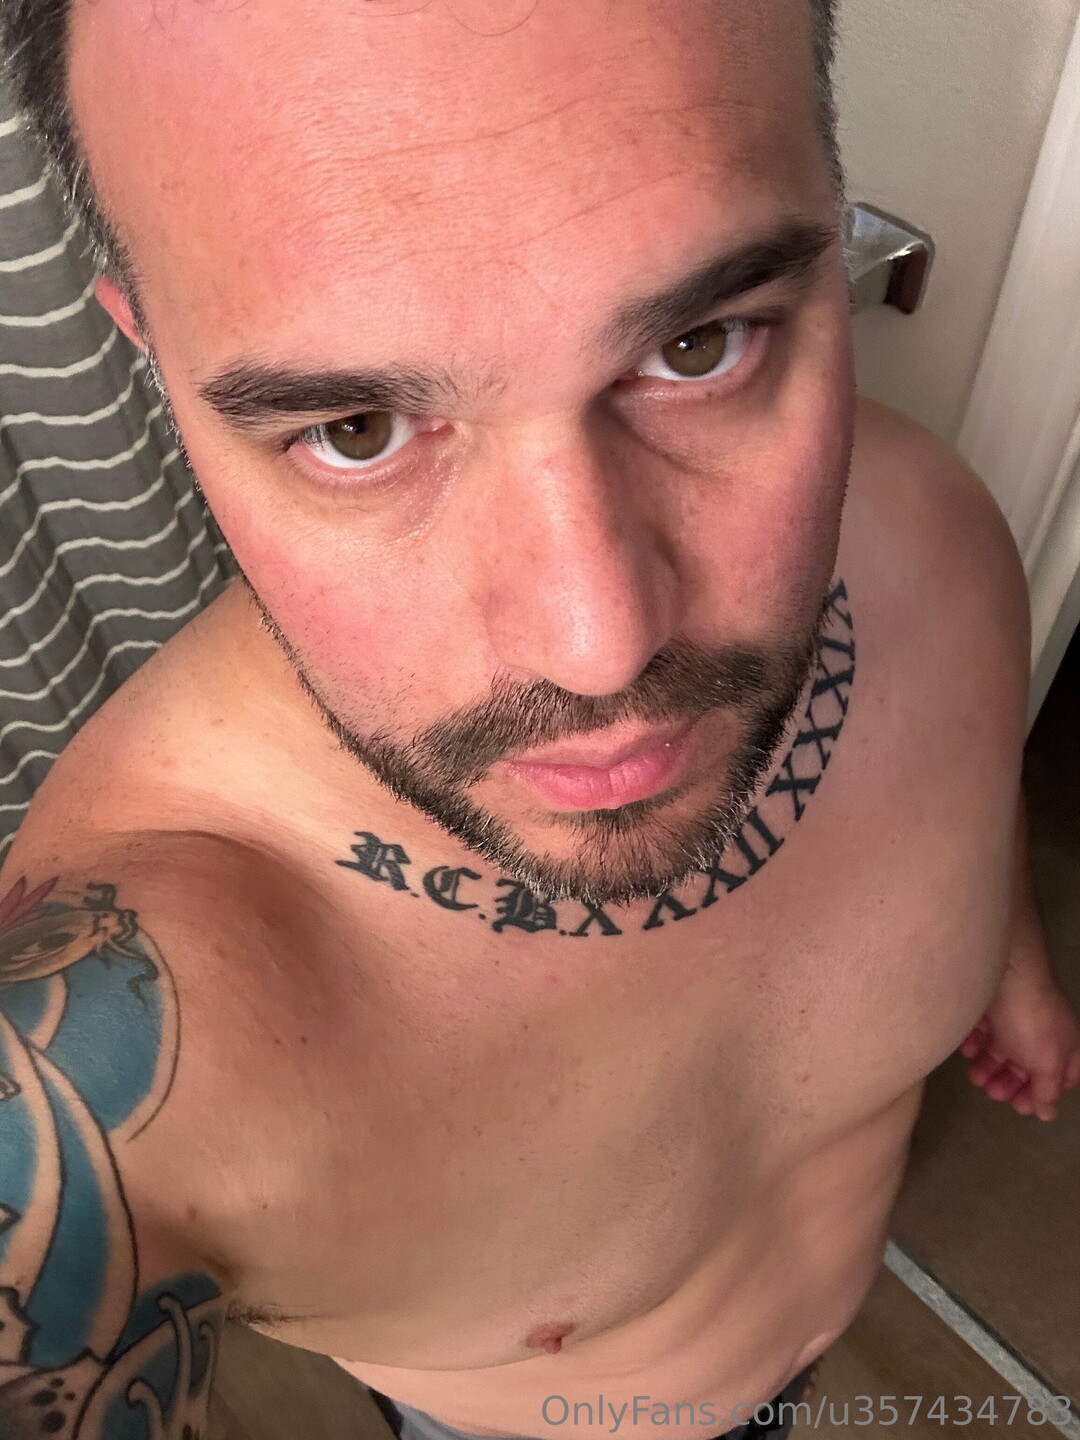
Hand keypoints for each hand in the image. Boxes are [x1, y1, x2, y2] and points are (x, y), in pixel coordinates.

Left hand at [960, 965, 1079, 1120]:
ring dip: (989, 1066)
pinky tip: (968, 1049)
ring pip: (1003, 1048)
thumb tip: (1048, 1114)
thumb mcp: (1049, 1062)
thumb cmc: (1033, 1022)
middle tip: (992, 1093)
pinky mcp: (992, 1005)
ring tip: (975, 1076)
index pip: (1061, 1076)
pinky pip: (985, 1029)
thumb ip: (1048, 1089)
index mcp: (1065, 1045)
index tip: (1021, 1108)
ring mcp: (1017, 1016)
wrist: (1006, 972)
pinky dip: (977, 1042)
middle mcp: (1043, 1031)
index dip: (1043, 1094)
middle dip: (1010, 1082)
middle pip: (1028, 1064)